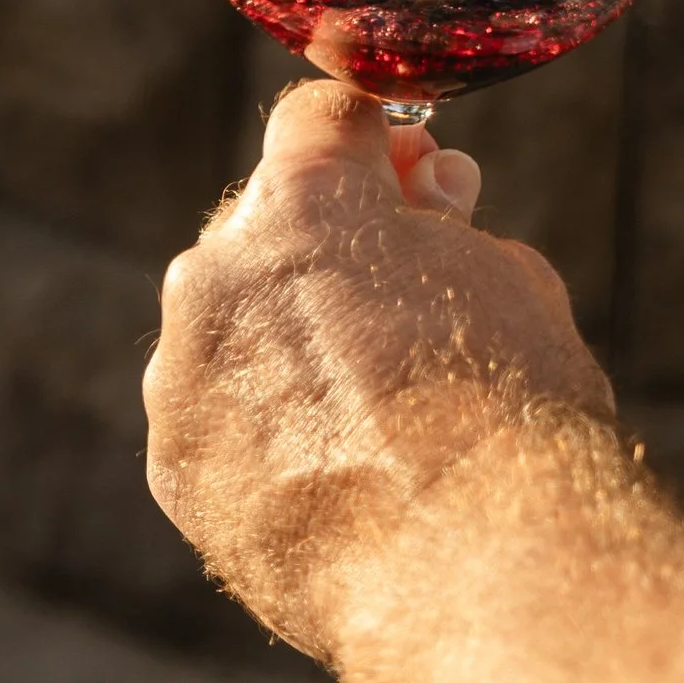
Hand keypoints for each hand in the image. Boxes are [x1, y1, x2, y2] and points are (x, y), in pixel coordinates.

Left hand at [144, 81, 615, 663]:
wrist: (468, 565)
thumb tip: (422, 209)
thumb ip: (444, 226)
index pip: (318, 117)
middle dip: (329, 241)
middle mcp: (217, 269)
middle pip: (265, 221)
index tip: (416, 180)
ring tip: (374, 405)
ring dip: (287, 335)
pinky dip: (261, 422)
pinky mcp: (173, 462)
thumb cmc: (508, 409)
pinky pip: (215, 410)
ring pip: (231, 320)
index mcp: (303, 198)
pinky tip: (333, 467)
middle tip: (405, 290)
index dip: (377, 143)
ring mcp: (182, 370)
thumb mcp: (510, 277)